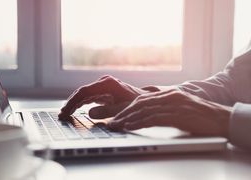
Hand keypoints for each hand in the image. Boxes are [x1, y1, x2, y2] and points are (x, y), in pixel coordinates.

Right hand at [58, 75, 159, 118]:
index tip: (65, 111)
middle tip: (61, 115)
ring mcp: (102, 86)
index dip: (73, 102)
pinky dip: (80, 104)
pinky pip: (88, 97)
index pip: (84, 92)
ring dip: (74, 104)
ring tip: (64, 114)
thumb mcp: (123, 109)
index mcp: (107, 84)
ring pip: (83, 95)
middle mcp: (103, 83)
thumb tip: (90, 113)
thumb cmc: (137, 104)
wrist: (146, 100)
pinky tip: (73, 110)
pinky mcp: (103, 91)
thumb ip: (107, 111)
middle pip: (82, 93)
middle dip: (71, 104)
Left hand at [109, 89, 232, 136]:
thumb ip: (164, 107)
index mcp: (168, 93)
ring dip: (128, 118)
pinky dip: (139, 122)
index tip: (116, 116)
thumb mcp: (179, 107)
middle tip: (111, 121)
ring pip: (144, 110)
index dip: (127, 108)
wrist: (220, 118)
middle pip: (139, 103)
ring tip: (116, 125)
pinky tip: (131, 126)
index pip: (142, 99)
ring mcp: (172, 104)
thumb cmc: (199, 115)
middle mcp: (168, 96)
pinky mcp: (177, 113)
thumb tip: (148, 113)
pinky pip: (153, 118)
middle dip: (123, 113)